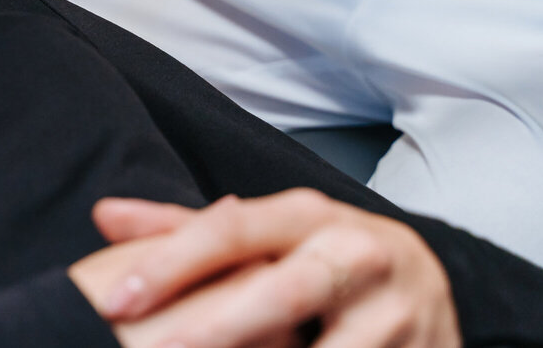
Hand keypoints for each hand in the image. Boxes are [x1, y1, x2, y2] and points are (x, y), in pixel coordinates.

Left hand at [76, 191, 459, 347]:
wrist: (438, 289)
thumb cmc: (326, 260)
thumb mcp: (269, 236)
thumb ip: (188, 231)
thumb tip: (104, 216)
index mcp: (308, 214)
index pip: (230, 229)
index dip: (171, 264)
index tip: (116, 300)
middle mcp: (357, 253)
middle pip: (280, 291)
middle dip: (218, 328)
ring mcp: (396, 312)